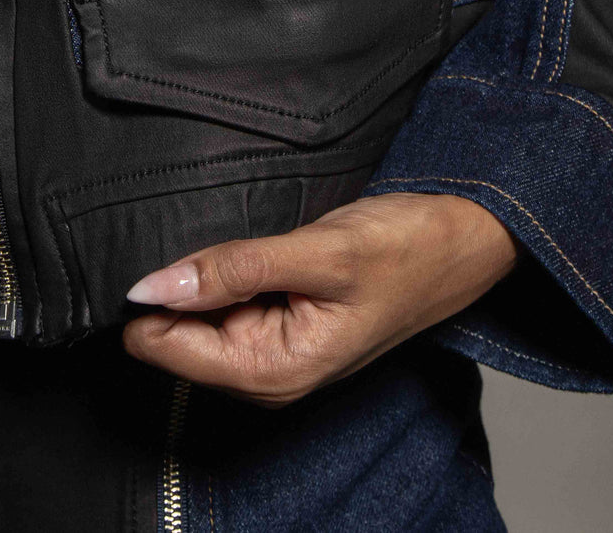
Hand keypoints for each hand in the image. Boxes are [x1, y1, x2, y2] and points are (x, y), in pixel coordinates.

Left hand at [122, 191, 519, 405]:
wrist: (459, 242)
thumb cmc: (406, 250)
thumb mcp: (322, 252)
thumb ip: (235, 268)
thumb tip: (152, 286)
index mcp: (271, 373)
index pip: (160, 347)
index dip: (153, 296)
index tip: (170, 249)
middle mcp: (263, 374)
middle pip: (171, 330)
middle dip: (182, 282)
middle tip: (231, 238)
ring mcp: (269, 350)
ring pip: (195, 310)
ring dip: (207, 272)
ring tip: (258, 240)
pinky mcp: (277, 322)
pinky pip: (223, 297)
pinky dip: (228, 268)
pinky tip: (258, 247)